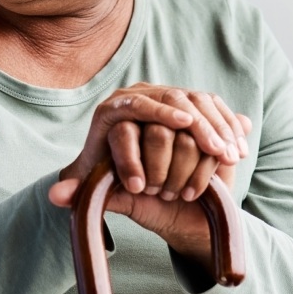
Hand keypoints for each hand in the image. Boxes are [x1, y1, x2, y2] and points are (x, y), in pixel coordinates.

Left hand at [54, 83, 249, 195]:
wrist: (150, 182)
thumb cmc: (121, 187)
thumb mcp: (101, 191)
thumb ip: (80, 193)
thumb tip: (55, 196)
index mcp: (111, 112)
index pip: (133, 105)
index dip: (158, 114)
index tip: (181, 125)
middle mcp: (139, 96)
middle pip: (170, 99)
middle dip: (195, 124)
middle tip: (213, 147)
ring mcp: (168, 97)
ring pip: (196, 101)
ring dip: (216, 128)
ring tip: (226, 154)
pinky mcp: (194, 104)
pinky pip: (215, 107)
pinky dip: (228, 127)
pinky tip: (236, 150)